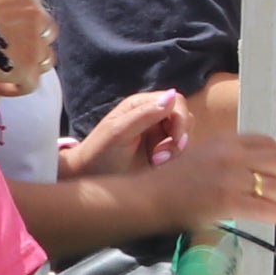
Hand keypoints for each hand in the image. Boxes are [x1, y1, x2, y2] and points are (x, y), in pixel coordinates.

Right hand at [0, 0, 53, 95]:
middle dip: (31, 40)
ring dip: (27, 63)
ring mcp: (34, 41)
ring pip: (45, 57)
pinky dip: (15, 87)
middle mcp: (33, 12)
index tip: (1, 28)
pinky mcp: (28, 68)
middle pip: (45, 29)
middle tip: (9, 50)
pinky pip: (30, 83)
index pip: (28, 2)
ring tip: (5, 69)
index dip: (17, 19)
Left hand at [62, 88, 187, 177]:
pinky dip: (174, 160)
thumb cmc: (99, 152)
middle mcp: (153, 116)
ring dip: (176, 151)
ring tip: (156, 163)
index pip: (177, 102)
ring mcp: (158, 135)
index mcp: (142, 105)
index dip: (181, 120)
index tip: (175, 140)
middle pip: (185, 118)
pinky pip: (180, 152)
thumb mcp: (119, 132)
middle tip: (160, 158)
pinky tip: (157, 167)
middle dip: (179, 138)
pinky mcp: (162, 153)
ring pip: (185, 136)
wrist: (90, 179)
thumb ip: (144, 114)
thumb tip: (172, 95)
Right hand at [145, 128, 275, 236]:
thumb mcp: (202, 155)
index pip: (266, 143)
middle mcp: (231, 155)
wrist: (150, 197)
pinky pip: (264, 208)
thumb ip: (227, 158)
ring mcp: (230, 178)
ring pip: (274, 187)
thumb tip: (254, 172)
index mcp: (226, 140)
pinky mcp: (228, 201)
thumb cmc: (172, 180)